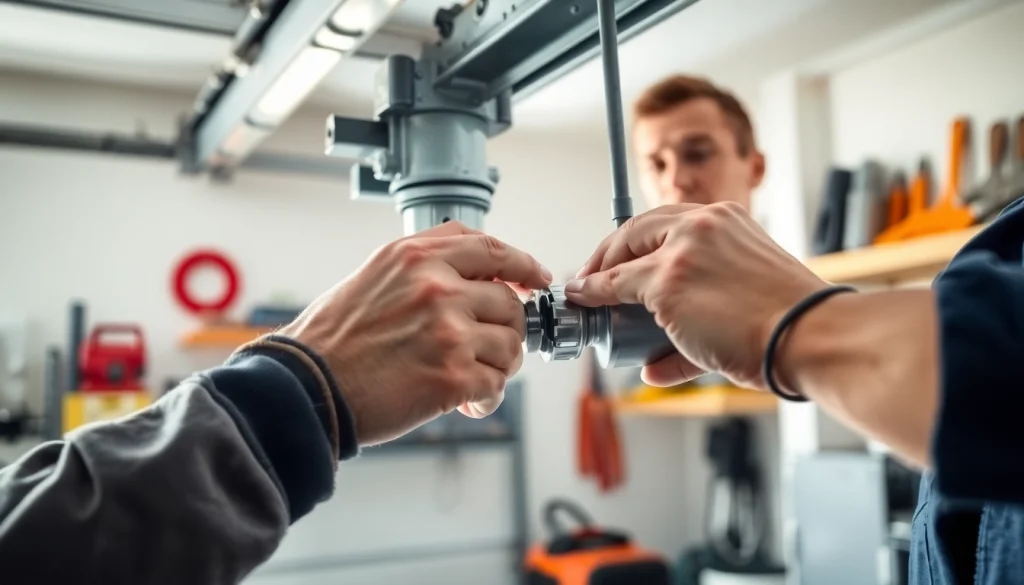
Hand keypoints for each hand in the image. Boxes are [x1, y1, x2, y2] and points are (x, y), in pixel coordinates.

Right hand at [278, 222, 551, 444]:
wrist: (306, 387)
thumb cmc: (334, 339)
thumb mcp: (373, 276)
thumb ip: (424, 265)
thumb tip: (477, 271)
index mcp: (416, 257)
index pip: (490, 248)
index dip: (522, 265)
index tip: (537, 279)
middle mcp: (437, 287)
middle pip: (509, 303)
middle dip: (503, 330)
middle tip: (484, 351)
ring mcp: (448, 331)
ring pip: (511, 345)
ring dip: (497, 366)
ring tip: (470, 378)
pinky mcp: (453, 376)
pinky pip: (496, 384)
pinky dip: (486, 398)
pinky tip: (465, 404)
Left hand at [565, 202, 826, 388]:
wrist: (810, 336)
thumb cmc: (790, 325)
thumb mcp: (748, 294)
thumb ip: (706, 314)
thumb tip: (660, 363)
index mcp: (727, 219)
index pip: (665, 222)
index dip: (634, 243)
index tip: (620, 263)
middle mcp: (703, 224)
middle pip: (636, 230)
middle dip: (608, 254)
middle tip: (593, 277)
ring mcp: (682, 251)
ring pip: (622, 257)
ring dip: (598, 275)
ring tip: (588, 296)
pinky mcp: (666, 282)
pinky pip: (615, 286)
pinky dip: (594, 294)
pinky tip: (585, 301)